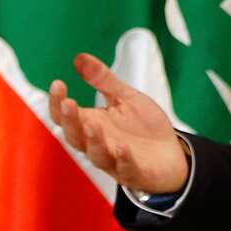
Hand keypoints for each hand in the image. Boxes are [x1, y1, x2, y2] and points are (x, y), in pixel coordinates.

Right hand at [47, 53, 189, 193]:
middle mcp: (99, 144)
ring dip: (94, 140)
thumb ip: (103, 80)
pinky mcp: (135, 173)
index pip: (66, 116)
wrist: (172, 155)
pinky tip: (123, 149)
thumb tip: (79, 57)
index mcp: (93, 124)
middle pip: (75, 136)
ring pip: (97, 155)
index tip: (58, 84)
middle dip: (70, 121)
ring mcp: (115, 160)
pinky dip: (123, 159)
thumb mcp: (126, 98)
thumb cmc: (144, 128)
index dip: (58, 102)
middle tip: (69, 103)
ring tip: (93, 124)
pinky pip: (126, 168)